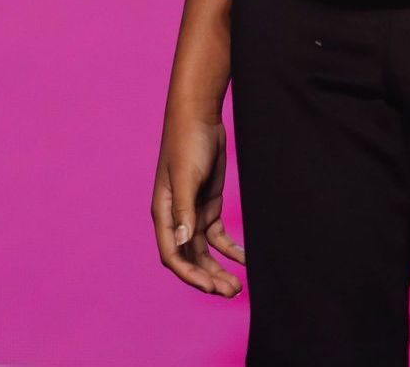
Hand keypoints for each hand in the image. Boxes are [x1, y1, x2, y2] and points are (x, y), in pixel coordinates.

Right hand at [151, 107, 244, 295]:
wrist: (200, 118)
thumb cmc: (187, 143)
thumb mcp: (186, 176)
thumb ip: (184, 210)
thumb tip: (181, 242)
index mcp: (164, 214)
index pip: (173, 254)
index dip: (189, 275)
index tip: (210, 286)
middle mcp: (177, 219)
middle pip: (191, 259)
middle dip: (209, 278)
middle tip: (231, 291)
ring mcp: (194, 213)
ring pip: (205, 252)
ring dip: (219, 269)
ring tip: (238, 287)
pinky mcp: (209, 205)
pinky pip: (219, 236)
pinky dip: (230, 249)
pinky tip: (245, 259)